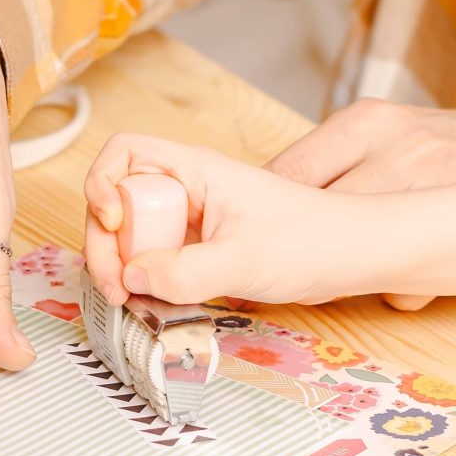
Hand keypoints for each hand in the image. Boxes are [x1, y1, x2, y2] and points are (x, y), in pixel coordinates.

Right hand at [82, 132, 376, 307]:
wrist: (352, 255)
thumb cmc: (313, 241)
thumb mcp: (243, 261)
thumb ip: (183, 273)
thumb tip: (132, 278)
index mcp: (196, 170)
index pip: (123, 153)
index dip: (103, 184)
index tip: (114, 223)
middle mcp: (189, 188)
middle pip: (118, 202)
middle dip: (106, 244)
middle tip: (117, 287)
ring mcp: (193, 219)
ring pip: (134, 235)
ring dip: (123, 267)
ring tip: (134, 299)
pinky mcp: (201, 247)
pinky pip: (157, 258)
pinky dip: (148, 280)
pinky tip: (158, 302)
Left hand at [266, 100, 455, 309]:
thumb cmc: (434, 144)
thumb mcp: (378, 131)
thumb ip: (327, 162)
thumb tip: (264, 205)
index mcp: (365, 124)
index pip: (288, 171)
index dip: (267, 211)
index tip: (256, 231)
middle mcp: (395, 154)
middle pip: (316, 218)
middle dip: (297, 248)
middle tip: (290, 261)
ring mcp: (427, 195)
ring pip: (353, 256)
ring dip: (338, 274)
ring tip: (339, 271)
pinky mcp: (452, 240)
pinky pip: (401, 282)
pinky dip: (393, 286)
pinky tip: (398, 273)